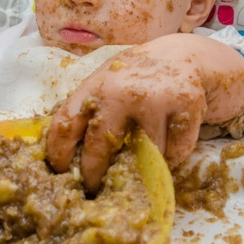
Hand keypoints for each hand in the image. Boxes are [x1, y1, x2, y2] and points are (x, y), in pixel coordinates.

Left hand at [47, 33, 243, 191]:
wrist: (183, 55)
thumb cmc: (135, 78)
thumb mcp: (105, 83)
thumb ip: (88, 111)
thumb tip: (66, 156)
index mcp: (95, 87)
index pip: (66, 125)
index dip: (58, 154)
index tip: (61, 172)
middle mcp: (121, 92)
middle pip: (99, 149)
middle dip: (94, 175)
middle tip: (94, 188)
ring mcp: (155, 100)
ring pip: (144, 156)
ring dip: (142, 164)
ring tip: (142, 154)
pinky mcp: (185, 107)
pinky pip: (175, 153)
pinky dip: (172, 155)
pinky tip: (168, 140)